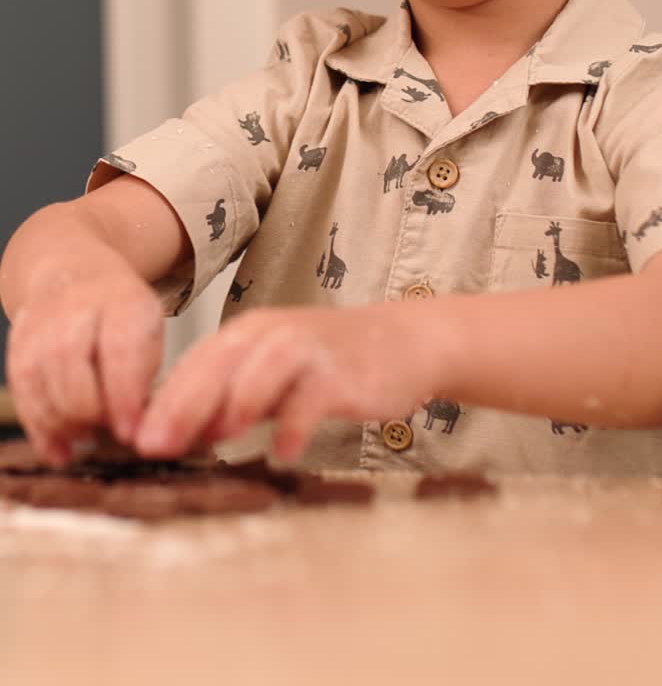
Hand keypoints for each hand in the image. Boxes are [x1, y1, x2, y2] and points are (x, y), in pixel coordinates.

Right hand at [6, 263, 164, 466]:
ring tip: (83, 443)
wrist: (75, 271)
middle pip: (69, 357)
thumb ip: (145, 377)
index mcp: (124, 299)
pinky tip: (58, 450)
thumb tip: (141, 432)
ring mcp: (41, 318)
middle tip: (105, 433)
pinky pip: (20, 384)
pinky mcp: (18, 338)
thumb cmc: (123, 317)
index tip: (130, 433)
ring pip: (38, 373)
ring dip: (59, 420)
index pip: (120, 346)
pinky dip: (38, 425)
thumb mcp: (149, 332)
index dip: (123, 394)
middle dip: (86, 407)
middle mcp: (78, 302)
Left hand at [135, 302, 439, 463]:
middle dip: (182, 405)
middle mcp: (273, 333)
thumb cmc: (332, 365)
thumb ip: (233, 398)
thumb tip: (182, 435)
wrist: (404, 342)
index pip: (195, 364)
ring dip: (235, 403)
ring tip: (216, 439)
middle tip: (155, 446)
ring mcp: (308, 349)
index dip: (163, 401)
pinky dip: (295, 423)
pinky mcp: (341, 371)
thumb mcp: (274, 376)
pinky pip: (312, 395)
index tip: (135, 440)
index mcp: (249, 334)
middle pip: (218, 364)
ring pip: (261, 369)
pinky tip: (284, 451)